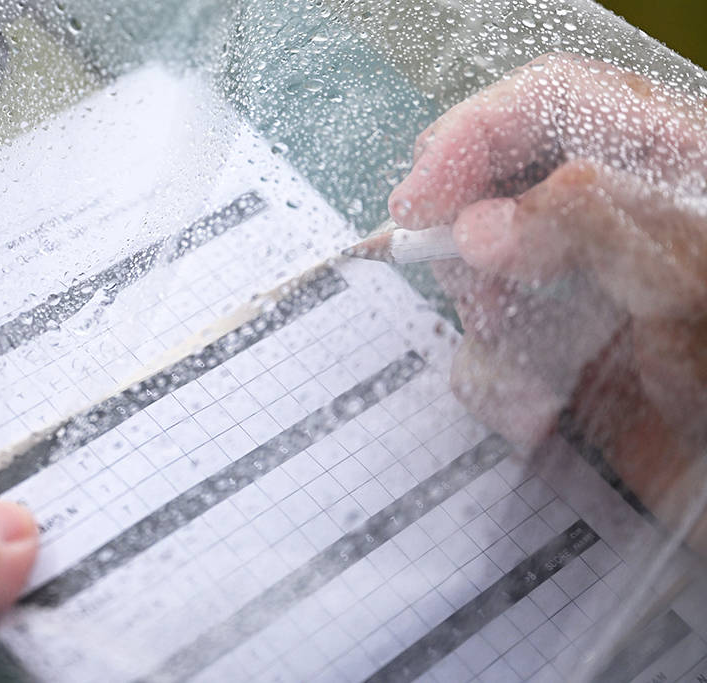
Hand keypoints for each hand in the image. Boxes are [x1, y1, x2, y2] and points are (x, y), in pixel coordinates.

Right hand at [389, 53, 706, 547]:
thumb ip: (588, 222)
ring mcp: (586, 292)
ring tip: (535, 374)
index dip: (473, 136)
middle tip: (482, 289)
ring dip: (489, 330)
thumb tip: (476, 227)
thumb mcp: (688, 272)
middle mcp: (616, 220)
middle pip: (498, 186)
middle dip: (470, 240)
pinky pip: (490, 356)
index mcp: (665, 162)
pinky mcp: (563, 360)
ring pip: (483, 277)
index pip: (546, 103)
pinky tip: (540, 415)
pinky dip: (498, 389)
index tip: (420, 202)